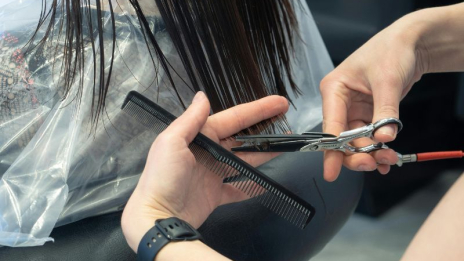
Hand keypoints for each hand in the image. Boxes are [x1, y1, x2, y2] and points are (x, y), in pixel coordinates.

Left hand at [121, 92, 288, 251]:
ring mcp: (213, 174)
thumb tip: (202, 96)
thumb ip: (190, 119)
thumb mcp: (171, 142)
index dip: (257, 110)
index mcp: (198, 136)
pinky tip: (266, 184)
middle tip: (287, 126)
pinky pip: (238, 188)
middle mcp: (207, 152)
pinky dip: (252, 187)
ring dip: (263, 155)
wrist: (156, 217)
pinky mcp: (215, 195)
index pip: (233, 118)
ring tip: (284, 149)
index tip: (279, 103)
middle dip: (263, 131)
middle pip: (241, 138)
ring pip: (244, 161)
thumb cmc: (163, 177)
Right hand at [319, 14, 427, 180]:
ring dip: (370, 153)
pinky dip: (378, 148)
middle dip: (356, 154)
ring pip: (355, 141)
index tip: (331, 172)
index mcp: (334, 89)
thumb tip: (384, 139)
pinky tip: (386, 157)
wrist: (411, 42)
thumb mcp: (388, 81)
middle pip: (341, 138)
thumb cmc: (392, 50)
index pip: (330, 126)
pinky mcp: (367, 113)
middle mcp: (340, 102)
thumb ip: (385, 112)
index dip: (331, 151)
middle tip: (373, 163)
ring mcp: (353, 109)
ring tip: (388, 159)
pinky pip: (369, 137)